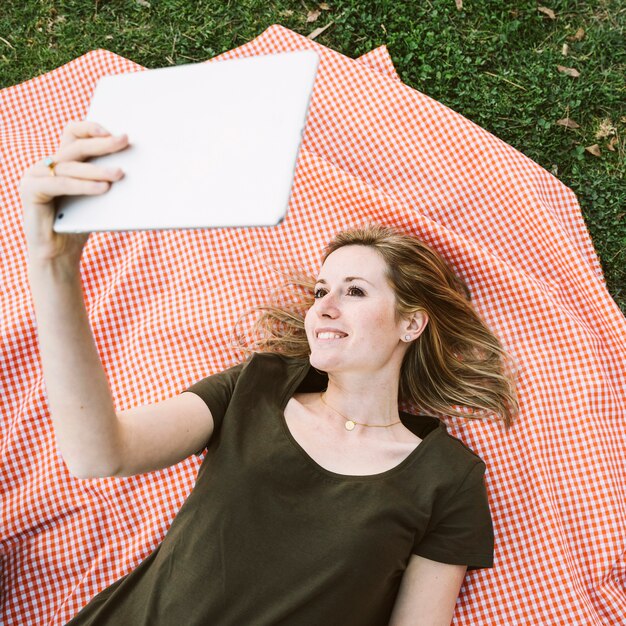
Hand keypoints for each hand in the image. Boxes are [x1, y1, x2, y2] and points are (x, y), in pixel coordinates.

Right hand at [19, 120, 129, 264]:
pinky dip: (83, 186)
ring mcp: (34, 175)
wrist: (59, 254)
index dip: (92, 128)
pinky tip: (103, 188)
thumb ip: (106, 178)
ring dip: (98, 169)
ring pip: (71, 166)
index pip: (74, 134)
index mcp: (61, 161)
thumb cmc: (80, 224)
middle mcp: (45, 164)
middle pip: (75, 146)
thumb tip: (132, 165)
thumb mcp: (96, 196)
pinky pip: (60, 184)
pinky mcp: (29, 190)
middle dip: (102, 143)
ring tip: (120, 173)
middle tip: (124, 142)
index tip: (116, 132)